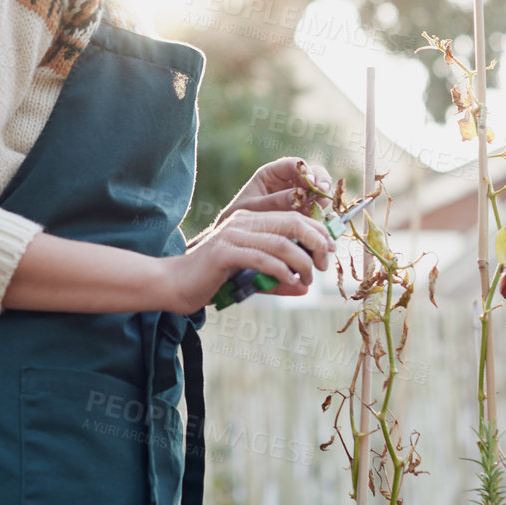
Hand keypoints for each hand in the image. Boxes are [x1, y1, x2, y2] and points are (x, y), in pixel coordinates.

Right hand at [160, 206, 335, 317]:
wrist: (175, 284)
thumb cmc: (211, 280)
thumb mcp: (249, 278)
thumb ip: (275, 279)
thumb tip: (304, 288)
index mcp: (249, 221)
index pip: (292, 217)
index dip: (317, 231)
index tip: (331, 249)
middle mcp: (242, 222)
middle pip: (291, 223)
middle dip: (316, 242)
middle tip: (323, 264)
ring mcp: (232, 236)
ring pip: (280, 242)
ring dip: (301, 262)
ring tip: (308, 279)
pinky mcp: (224, 253)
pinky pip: (261, 258)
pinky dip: (280, 271)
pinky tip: (289, 281)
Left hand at [210, 156, 332, 229]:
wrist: (238, 238)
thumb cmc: (238, 217)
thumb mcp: (252, 208)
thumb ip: (274, 201)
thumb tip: (301, 195)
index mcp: (272, 174)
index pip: (294, 164)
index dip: (306, 170)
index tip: (311, 182)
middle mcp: (289, 182)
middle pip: (314, 173)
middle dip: (322, 181)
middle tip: (324, 192)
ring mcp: (299, 197)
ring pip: (320, 191)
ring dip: (324, 199)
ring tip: (319, 209)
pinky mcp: (305, 212)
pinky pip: (319, 210)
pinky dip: (322, 214)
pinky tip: (318, 222)